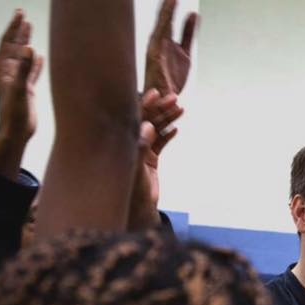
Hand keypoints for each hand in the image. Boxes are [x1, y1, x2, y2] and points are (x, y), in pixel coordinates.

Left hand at [0, 9, 42, 143]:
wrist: (15, 133)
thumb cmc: (14, 113)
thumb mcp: (20, 89)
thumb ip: (25, 68)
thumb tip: (30, 48)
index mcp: (2, 69)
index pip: (8, 42)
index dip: (14, 27)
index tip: (20, 13)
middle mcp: (8, 72)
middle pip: (14, 46)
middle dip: (19, 31)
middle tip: (23, 15)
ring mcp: (17, 80)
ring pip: (23, 56)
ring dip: (26, 43)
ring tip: (30, 29)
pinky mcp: (26, 89)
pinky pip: (31, 71)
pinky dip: (35, 62)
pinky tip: (40, 57)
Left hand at [129, 89, 183, 230]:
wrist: (139, 210)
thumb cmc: (132, 191)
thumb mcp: (135, 169)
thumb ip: (140, 147)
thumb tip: (147, 126)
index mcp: (124, 141)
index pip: (133, 117)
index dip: (144, 104)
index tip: (156, 94)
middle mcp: (131, 142)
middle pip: (146, 119)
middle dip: (160, 109)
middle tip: (174, 99)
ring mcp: (141, 150)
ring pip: (155, 129)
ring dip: (167, 118)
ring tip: (181, 109)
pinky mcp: (150, 159)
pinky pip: (160, 143)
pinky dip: (168, 134)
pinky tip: (176, 128)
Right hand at [145, 0, 197, 95]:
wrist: (163, 100)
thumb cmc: (170, 76)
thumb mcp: (184, 52)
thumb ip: (188, 32)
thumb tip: (194, 14)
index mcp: (163, 39)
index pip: (167, 18)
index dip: (171, 5)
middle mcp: (157, 42)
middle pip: (162, 19)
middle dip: (167, 6)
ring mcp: (155, 51)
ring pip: (160, 27)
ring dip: (165, 12)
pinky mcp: (156, 60)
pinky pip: (161, 43)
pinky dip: (164, 31)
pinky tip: (169, 20)